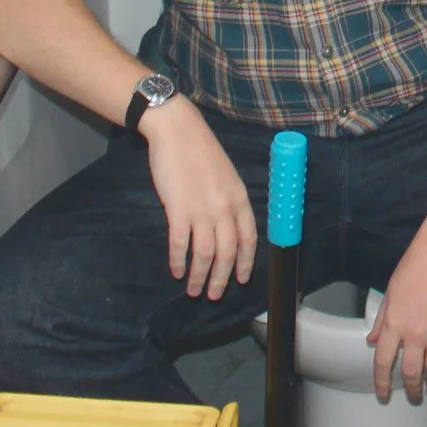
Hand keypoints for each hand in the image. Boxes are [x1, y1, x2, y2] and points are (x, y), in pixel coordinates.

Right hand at [139, 98, 256, 298]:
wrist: (178, 132)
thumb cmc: (201, 152)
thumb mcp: (226, 177)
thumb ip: (229, 202)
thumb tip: (227, 228)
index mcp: (239, 199)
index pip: (249, 239)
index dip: (245, 263)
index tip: (240, 280)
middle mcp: (224, 208)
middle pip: (227, 252)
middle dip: (221, 278)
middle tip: (214, 295)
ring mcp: (201, 210)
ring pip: (205, 254)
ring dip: (200, 276)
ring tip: (194, 290)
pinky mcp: (178, 209)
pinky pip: (180, 244)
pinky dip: (179, 261)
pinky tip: (177, 271)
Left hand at [370, 236, 426, 402]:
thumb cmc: (414, 267)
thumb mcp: (390, 293)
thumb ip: (382, 320)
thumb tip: (372, 339)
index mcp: (394, 324)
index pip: (382, 362)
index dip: (381, 382)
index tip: (383, 393)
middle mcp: (414, 333)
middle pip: (410, 372)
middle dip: (411, 388)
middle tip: (414, 395)